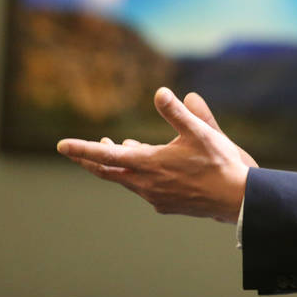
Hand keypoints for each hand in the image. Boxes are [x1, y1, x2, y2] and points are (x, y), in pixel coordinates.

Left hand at [57, 87, 257, 222]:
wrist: (235, 200)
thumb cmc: (219, 163)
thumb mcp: (200, 132)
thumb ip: (177, 112)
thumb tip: (159, 92)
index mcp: (149, 164)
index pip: (106, 156)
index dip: (82, 150)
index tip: (61, 145)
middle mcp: (146, 184)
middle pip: (108, 172)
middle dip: (91, 159)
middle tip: (77, 150)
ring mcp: (156, 197)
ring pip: (126, 180)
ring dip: (118, 165)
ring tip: (119, 148)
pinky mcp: (167, 204)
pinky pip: (143, 189)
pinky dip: (136, 175)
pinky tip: (148, 169)